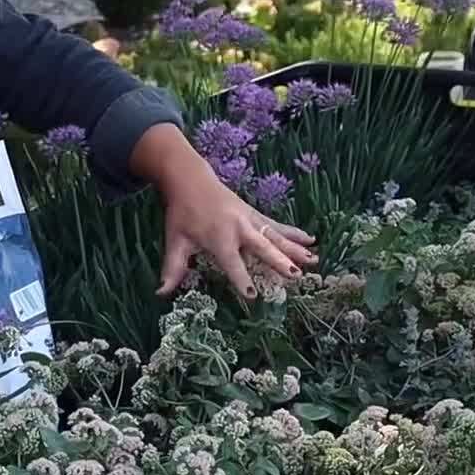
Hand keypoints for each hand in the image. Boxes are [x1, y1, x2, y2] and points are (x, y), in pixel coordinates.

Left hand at [130, 124, 315, 297]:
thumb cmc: (182, 213)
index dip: (241, 278)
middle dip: (279, 261)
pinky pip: (277, 225)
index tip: (252, 295)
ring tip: (313, 261)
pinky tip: (311, 240)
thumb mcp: (174, 240)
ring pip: (276, 236)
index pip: (231, 262)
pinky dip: (294, 233)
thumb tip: (161, 292)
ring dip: (295, 248)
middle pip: (262, 247)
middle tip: (295, 275)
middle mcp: (238, 228)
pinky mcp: (256, 215)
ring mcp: (250, 219)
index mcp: (218, 237)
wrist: (191, 179)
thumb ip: (172, 267)